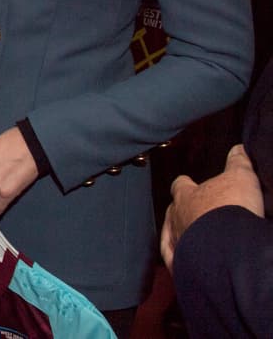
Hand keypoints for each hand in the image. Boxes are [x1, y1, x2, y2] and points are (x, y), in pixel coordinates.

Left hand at [161, 144, 264, 271]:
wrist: (227, 247)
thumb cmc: (230, 209)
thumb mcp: (241, 177)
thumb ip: (238, 162)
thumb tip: (239, 149)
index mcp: (186, 195)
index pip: (180, 185)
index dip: (185, 184)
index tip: (188, 182)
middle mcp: (176, 217)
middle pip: (173, 210)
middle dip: (183, 211)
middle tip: (196, 213)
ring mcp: (176, 241)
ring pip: (171, 236)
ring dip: (181, 235)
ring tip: (193, 238)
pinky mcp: (181, 263)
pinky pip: (174, 260)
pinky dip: (178, 260)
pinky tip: (183, 262)